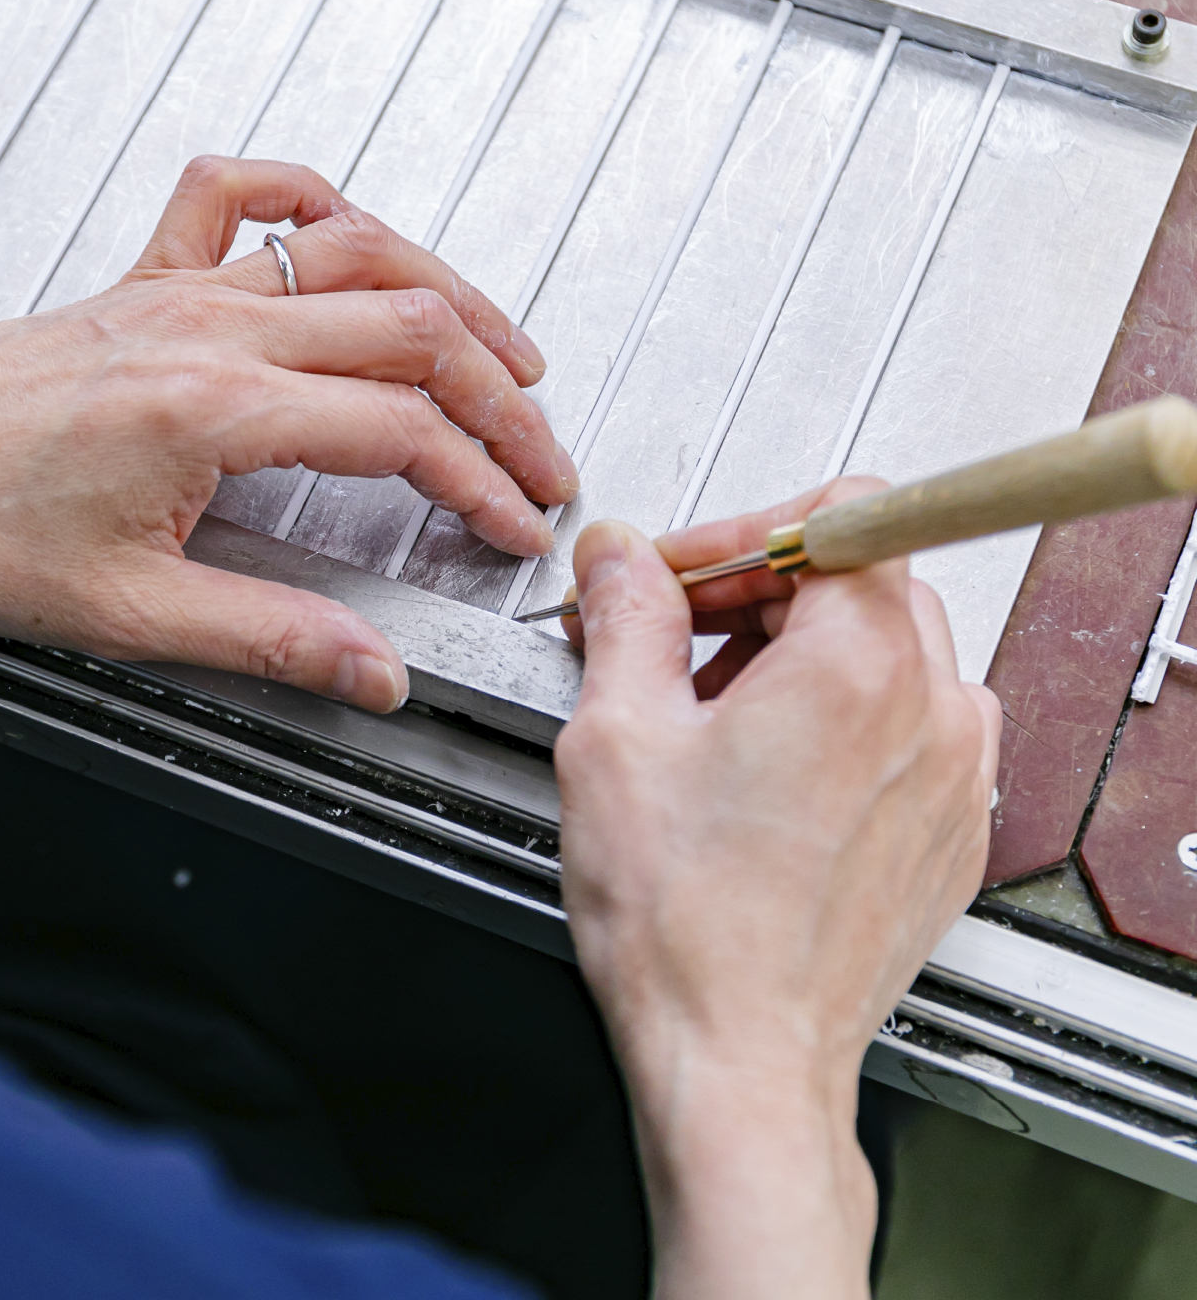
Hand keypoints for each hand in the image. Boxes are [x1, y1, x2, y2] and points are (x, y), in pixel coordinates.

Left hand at [0, 158, 576, 712]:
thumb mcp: (127, 610)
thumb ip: (270, 636)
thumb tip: (372, 671)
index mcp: (214, 409)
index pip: (401, 430)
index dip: (482, 479)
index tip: (516, 520)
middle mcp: (210, 328)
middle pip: (411, 328)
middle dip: (503, 395)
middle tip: (544, 451)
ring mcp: (181, 289)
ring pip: (357, 251)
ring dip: (450, 295)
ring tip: (508, 347)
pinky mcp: (148, 279)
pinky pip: (243, 194)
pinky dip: (313, 198)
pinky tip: (349, 226)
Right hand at [554, 482, 999, 1299]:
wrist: (741, 1058)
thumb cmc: (688, 925)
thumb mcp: (616, 736)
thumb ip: (627, 613)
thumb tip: (620, 555)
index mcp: (859, 664)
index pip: (836, 515)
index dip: (741, 535)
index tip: (684, 577)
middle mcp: (933, 711)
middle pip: (858, 582)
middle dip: (757, 597)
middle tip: (674, 641)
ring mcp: (957, 775)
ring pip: (885, 654)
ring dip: (797, 658)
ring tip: (710, 719)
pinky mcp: (952, 830)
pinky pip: (907, 729)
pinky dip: (839, 723)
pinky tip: (762, 775)